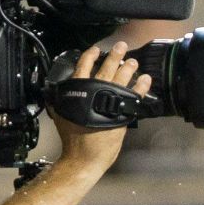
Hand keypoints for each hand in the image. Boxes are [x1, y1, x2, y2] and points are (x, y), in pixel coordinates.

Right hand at [51, 42, 151, 172]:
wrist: (84, 158)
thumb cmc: (72, 140)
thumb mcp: (61, 115)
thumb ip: (61, 101)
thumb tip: (57, 93)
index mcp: (77, 92)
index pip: (83, 66)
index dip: (90, 55)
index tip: (96, 49)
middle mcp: (94, 93)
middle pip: (106, 68)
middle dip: (114, 55)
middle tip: (121, 45)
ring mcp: (110, 101)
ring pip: (121, 78)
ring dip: (128, 67)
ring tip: (133, 61)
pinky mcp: (122, 112)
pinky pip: (135, 95)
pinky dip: (141, 86)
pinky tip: (146, 79)